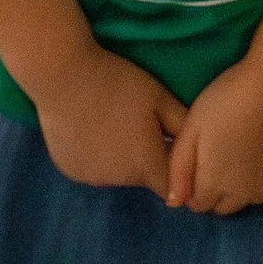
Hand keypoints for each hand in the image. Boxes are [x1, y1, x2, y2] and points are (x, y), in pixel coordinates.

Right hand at [28, 43, 183, 197]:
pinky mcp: (70, 171)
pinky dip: (93, 155)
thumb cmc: (118, 83)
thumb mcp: (159, 97)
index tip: (165, 146)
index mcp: (146, 166)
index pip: (170, 188)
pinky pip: (90, 168)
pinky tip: (87, 127)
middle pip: (140, 177)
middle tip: (133, 122)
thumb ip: (182, 127)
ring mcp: (91, 178)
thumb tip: (198, 152)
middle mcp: (119, 181)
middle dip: (142, 157)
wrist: (64, 75)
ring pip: (114, 173)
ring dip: (116, 157)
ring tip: (108, 121)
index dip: (172, 170)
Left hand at [166, 56, 262, 215]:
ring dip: (244, 186)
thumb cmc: (228, 100)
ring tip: (247, 152)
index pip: (198, 204)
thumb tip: (174, 201)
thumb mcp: (192, 126)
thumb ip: (179, 167)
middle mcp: (242, 196)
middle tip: (224, 157)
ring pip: (250, 199)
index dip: (195, 187)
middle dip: (218, 191)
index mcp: (214, 183)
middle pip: (224, 207)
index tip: (201, 164)